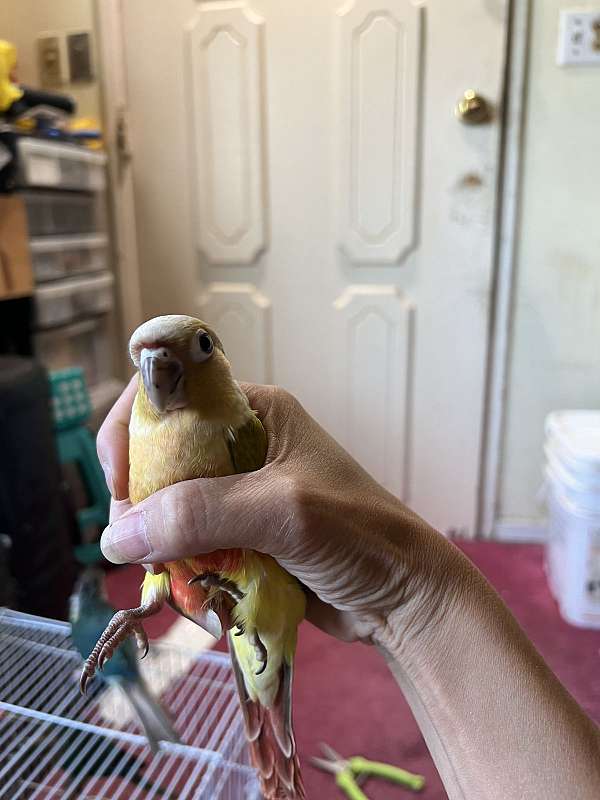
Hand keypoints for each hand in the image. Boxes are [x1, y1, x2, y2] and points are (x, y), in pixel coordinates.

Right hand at [98, 381, 462, 646]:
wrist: (405, 596)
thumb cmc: (360, 534)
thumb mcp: (281, 510)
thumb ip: (201, 514)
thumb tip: (118, 535)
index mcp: (254, 412)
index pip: (171, 400)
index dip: (134, 433)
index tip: (121, 486)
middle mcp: (242, 446)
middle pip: (161, 459)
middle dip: (140, 499)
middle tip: (135, 543)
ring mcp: (241, 495)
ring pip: (170, 508)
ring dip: (159, 539)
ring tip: (162, 571)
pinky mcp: (242, 538)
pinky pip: (190, 545)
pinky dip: (179, 565)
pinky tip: (186, 586)